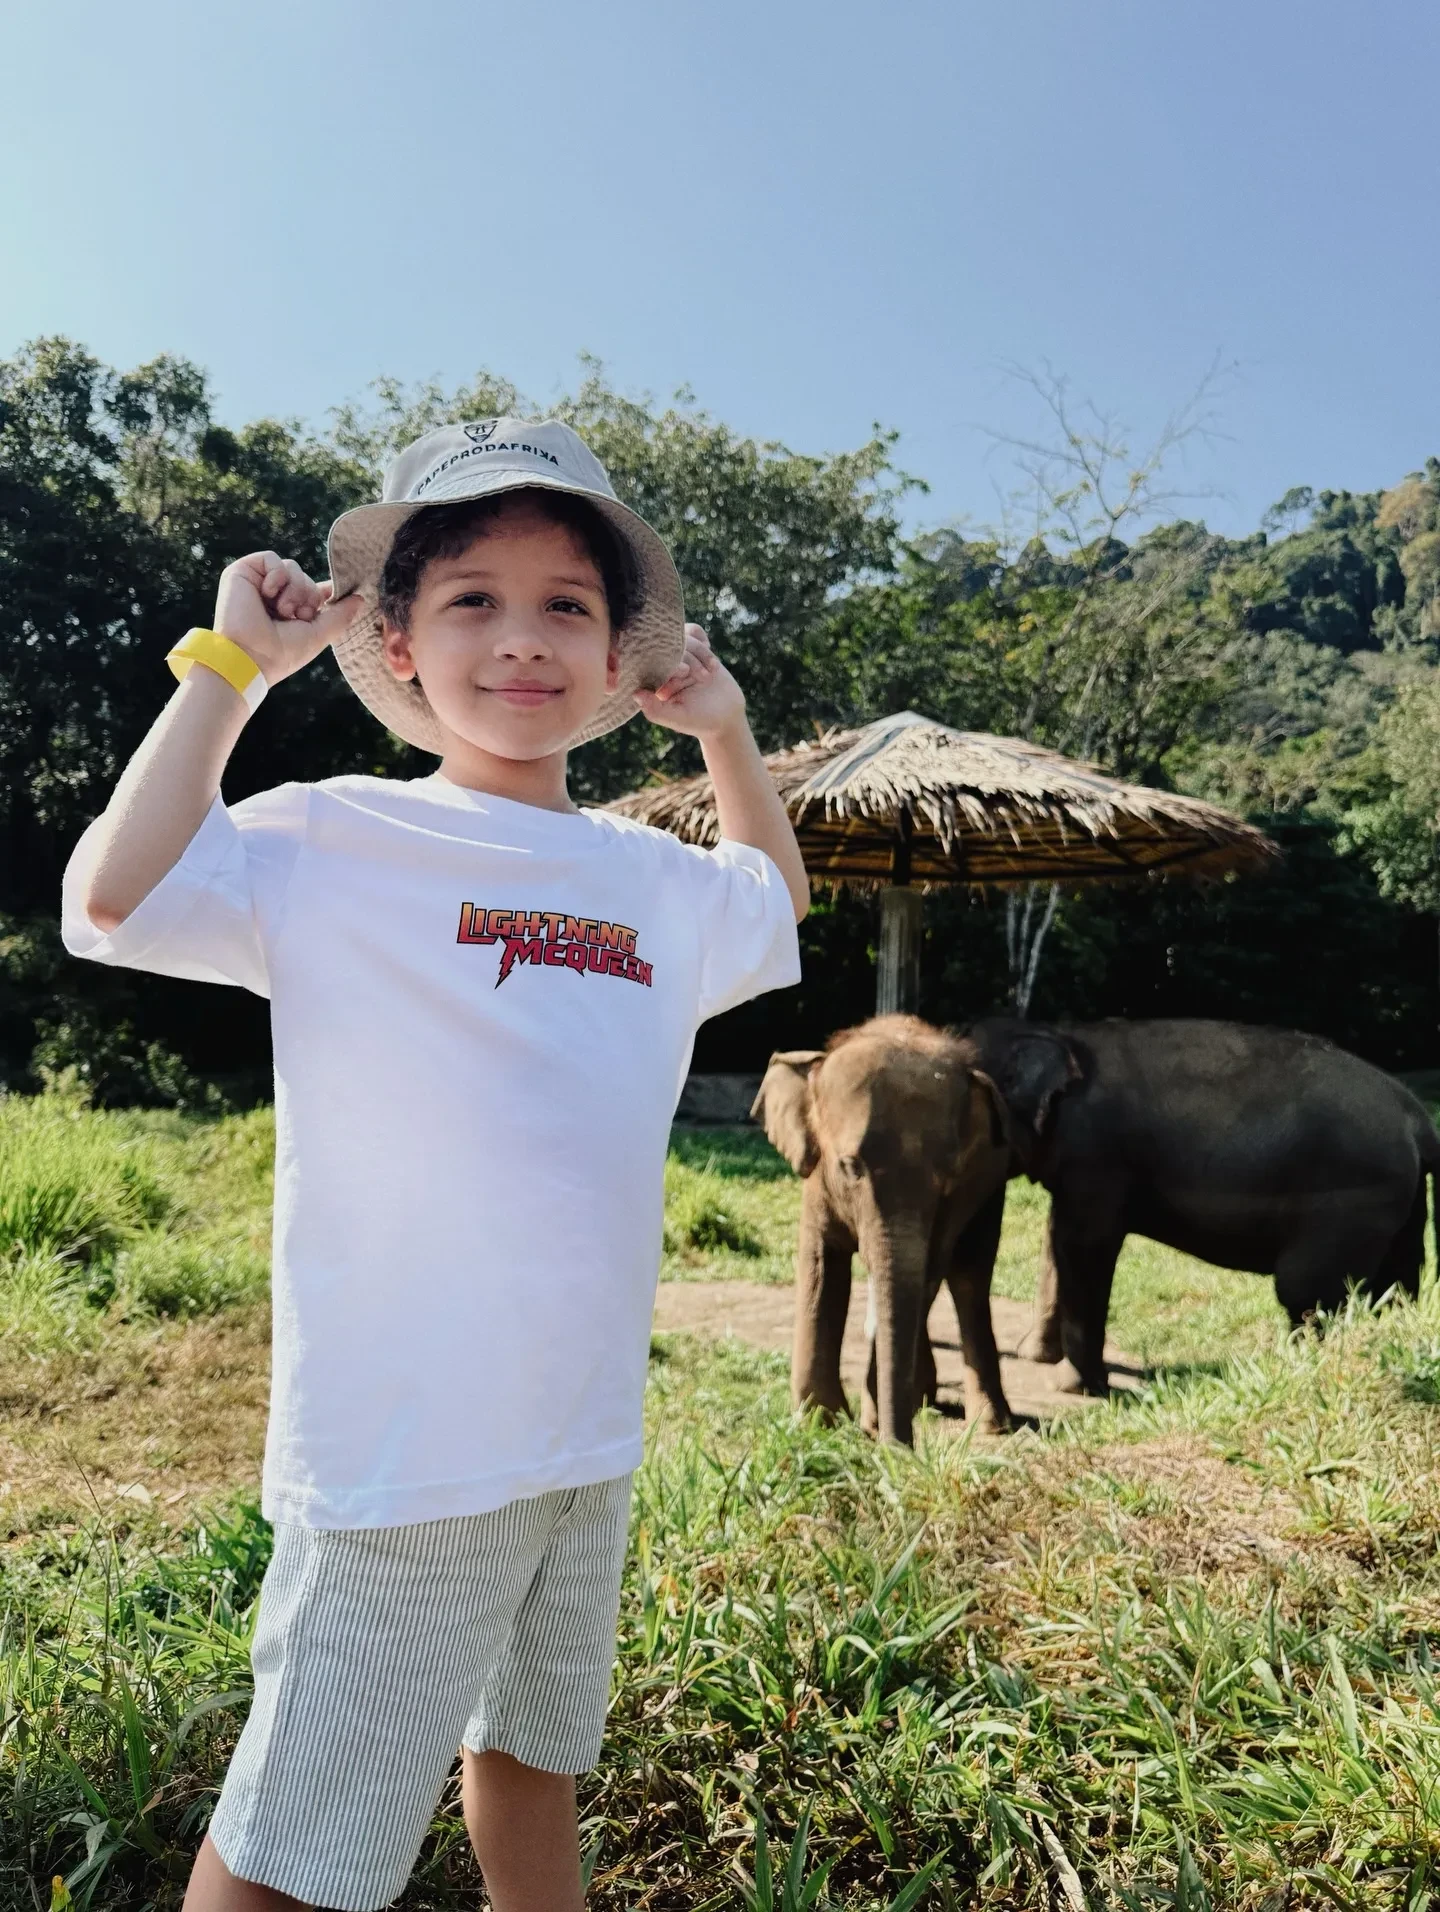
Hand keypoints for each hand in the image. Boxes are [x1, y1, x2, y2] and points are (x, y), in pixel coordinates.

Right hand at [212, 552, 361, 685]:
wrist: (249, 656)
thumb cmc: (282, 653)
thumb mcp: (319, 635)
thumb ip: (340, 615)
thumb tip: (360, 598)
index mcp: (292, 612)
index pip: (314, 591)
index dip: (327, 590)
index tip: (343, 591)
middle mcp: (275, 597)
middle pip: (306, 578)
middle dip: (307, 597)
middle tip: (295, 616)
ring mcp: (259, 584)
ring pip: (293, 567)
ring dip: (294, 590)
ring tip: (282, 611)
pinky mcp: (243, 572)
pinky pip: (272, 558)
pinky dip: (276, 575)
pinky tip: (269, 593)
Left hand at [635, 624, 746, 740]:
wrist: (726, 716)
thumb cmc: (699, 720)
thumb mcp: (678, 718)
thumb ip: (656, 709)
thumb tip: (635, 694)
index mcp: (652, 681)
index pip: (651, 660)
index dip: (670, 661)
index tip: (685, 672)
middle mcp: (662, 665)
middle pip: (668, 644)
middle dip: (689, 658)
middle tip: (703, 678)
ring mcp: (679, 654)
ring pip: (683, 636)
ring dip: (700, 653)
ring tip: (709, 675)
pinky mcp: (694, 647)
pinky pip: (694, 631)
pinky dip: (703, 643)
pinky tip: (710, 662)